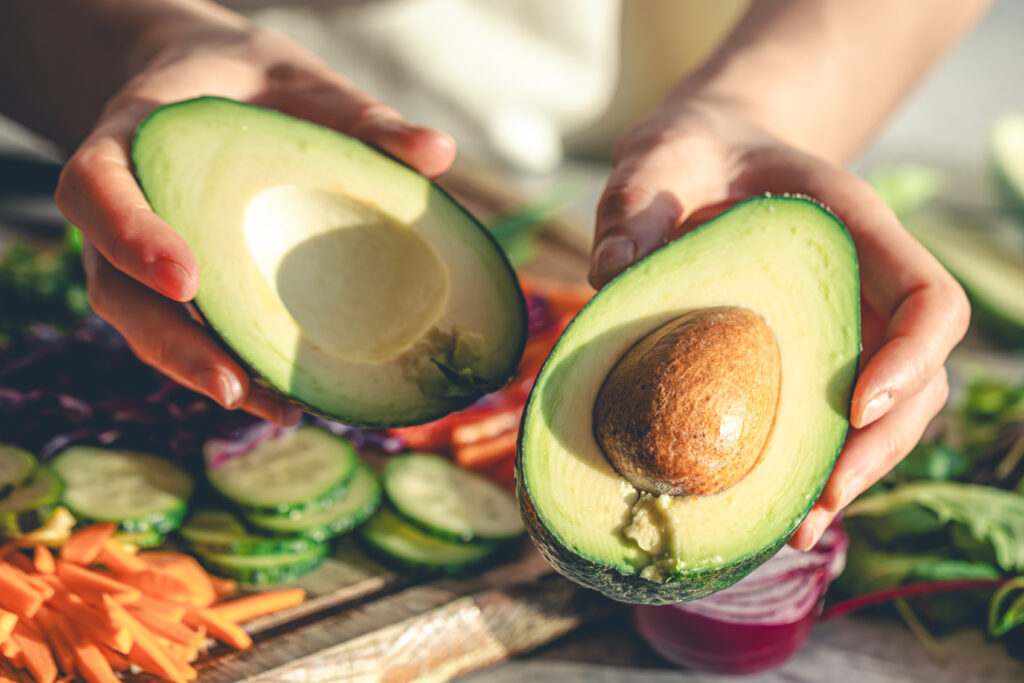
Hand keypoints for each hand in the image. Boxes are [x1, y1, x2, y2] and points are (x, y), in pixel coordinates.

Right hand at [55, 23, 455, 424]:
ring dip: (201, 373)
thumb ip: (363, 117)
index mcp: (133, 138)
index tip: (186, 279)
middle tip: (231, 385)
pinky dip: (230, 366)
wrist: (225, 91)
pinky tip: (287, 398)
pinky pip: (188, 332)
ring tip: (275, 410)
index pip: (94, 188)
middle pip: (113, 286)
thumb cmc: (261, 87)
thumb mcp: (308, 86)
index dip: (129, 235)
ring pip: (144, 326)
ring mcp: (139, 255)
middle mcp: (121, 206)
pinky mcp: (175, 287)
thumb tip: (440, 152)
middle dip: (169, 342)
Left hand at [590, 101, 968, 548]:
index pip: (928, 297)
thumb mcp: (653, 166)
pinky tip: (774, 508)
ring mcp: (843, 324)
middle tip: (821, 501)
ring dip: (855, 473)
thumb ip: (635, 209)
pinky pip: (832, 417)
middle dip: (882, 445)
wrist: (697, 163)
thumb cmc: (683, 158)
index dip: (912, 356)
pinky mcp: (808, 356)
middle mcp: (864, 284)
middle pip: (921, 375)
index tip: (857, 407)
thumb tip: (609, 273)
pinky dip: (814, 465)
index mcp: (853, 228)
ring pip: (888, 412)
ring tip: (798, 528)